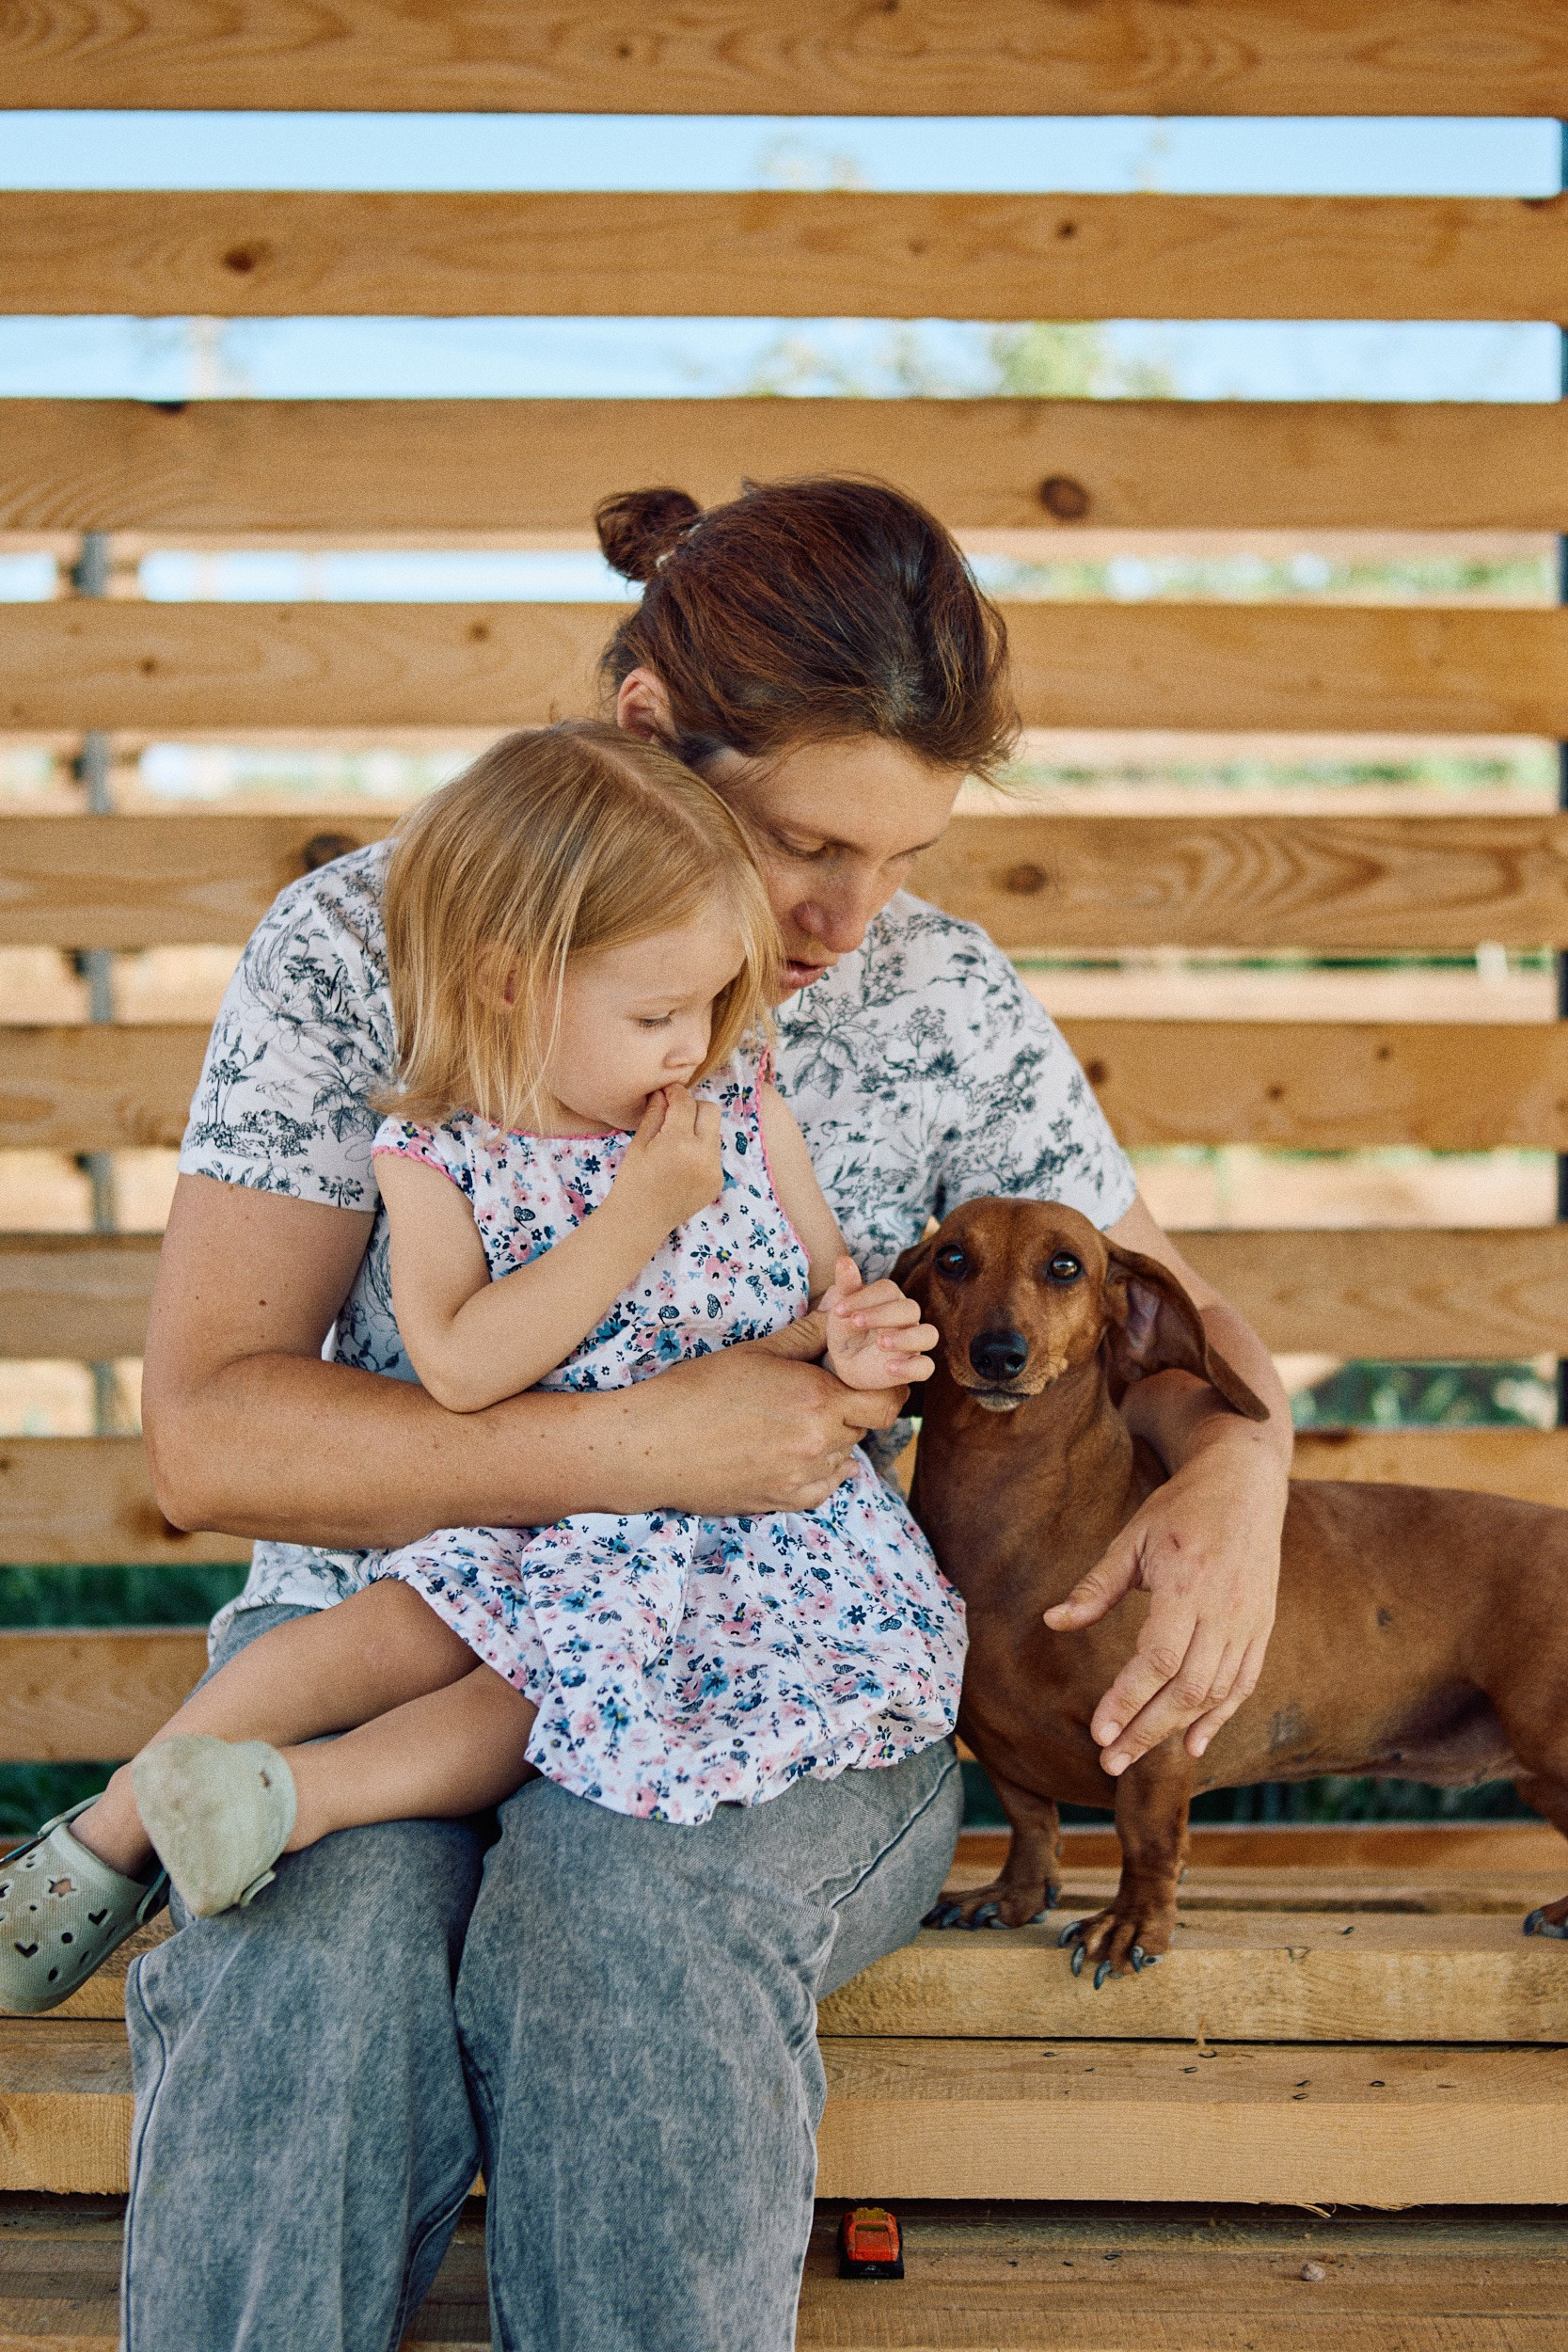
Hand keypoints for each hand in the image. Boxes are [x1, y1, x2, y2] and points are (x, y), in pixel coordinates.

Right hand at [615, 1086, 722, 1232]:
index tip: (667, 1092)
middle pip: (711, 1111)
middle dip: (693, 1107)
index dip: (675, 1093)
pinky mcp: (717, 1182)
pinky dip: (701, 1151)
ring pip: (714, 1133)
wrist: (640, 1220)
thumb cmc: (633, 1180)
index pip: (686, 1103)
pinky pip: (714, 1154)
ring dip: (698, 1130)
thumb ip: (656, 1113)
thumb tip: (665, 1091)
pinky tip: (682, 1163)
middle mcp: (702, 1155)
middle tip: (675, 1115)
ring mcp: (714, 1170)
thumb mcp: (640, 1143)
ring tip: (676, 1143)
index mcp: (678, 1143)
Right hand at [619, 1319, 905, 1514]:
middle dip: (852, 1407)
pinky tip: (791, 1451)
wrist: (651, 1446)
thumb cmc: (698, 1390)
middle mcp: (818, 1443)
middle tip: (822, 1393)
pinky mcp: (784, 1502)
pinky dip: (818, 1469)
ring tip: (791, 1420)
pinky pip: (824, 1486)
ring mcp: (802, 1478)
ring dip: (832, 1438)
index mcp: (817, 1399)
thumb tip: (844, 1309)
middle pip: (865, 1426)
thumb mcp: (757, 1351)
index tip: (870, 1377)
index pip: (887, 1400)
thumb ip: (811, 1333)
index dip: (886, 1386)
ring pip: (844, 1455)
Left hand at [819, 1255, 936, 1391]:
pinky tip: (889, 1368)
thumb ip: (846, 1286)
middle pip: (910, 1308)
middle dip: (883, 1314)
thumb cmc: (847, 1331)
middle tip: (855, 1322)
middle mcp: (907, 1319)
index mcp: (890, 1300)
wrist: (845, 1364)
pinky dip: (911, 1367)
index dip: (864, 1298)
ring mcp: (913, 1343)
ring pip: (928, 1334)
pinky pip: (925, 1367)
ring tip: (880, 1343)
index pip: (888, 1289)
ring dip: (906, 1338)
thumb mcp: (842, 1309)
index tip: (837, 1310)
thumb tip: (843, 1260)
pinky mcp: (912, 1367)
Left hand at [1043, 1424, 1285, 1774]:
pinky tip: (1191, 1745)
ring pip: (1215, 1693)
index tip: (1099, 1733)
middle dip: (1145, 1730)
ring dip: (1174, 1730)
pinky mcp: (1262, 1629)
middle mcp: (1224, 1611)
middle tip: (1109, 1762)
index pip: (1158, 1659)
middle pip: (1187, 1689)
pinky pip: (1243, 1685)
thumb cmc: (1180, 1509)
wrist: (1245, 1483)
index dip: (1128, 1700)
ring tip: (1136, 1756)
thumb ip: (1096, 1587)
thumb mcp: (1131, 1539)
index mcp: (1187, 1586)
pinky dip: (1218, 1719)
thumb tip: (1052, 1622)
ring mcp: (1249, 1623)